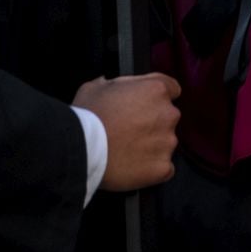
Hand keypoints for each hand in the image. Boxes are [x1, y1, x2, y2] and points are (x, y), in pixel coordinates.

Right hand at [73, 73, 179, 190]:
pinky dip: (151, 167)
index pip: (171, 89)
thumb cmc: (86, 117)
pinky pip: (163, 167)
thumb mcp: (96, 87)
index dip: (156, 98)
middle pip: (167, 117)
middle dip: (152, 122)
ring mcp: (167, 142)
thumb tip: (114, 85)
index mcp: (156, 90)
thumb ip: (116, 84)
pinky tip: (132, 166)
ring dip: (151, 145)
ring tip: (125, 150)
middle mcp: (168, 114)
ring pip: (165, 142)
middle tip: (128, 131)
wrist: (79, 150)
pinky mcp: (163, 166)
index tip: (144, 106)